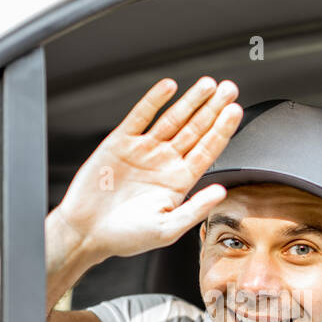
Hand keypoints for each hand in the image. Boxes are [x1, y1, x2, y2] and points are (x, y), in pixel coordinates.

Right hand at [53, 76, 242, 260]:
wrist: (86, 233)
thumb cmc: (125, 237)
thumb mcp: (167, 229)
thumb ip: (195, 209)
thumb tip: (221, 192)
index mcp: (179, 181)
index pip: (207, 150)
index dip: (222, 130)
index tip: (235, 112)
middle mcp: (165, 162)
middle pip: (195, 129)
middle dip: (212, 109)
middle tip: (229, 89)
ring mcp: (144, 150)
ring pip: (172, 119)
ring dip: (190, 101)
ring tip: (207, 84)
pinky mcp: (120, 143)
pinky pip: (140, 116)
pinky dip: (153, 101)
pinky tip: (168, 88)